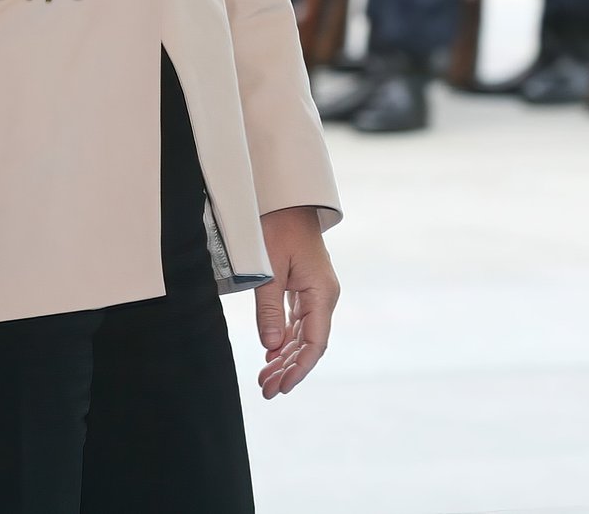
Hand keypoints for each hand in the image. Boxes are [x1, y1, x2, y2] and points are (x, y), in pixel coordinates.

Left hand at [254, 206, 338, 398]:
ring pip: (302, 334)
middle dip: (288, 369)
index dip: (298, 369)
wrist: (285, 197)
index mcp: (322, 293)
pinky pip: (297, 321)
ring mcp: (315, 292)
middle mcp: (324, 296)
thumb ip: (269, 309)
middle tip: (266, 390)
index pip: (314, 343)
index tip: (281, 387)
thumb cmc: (275, 226)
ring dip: (284, 357)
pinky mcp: (305, 287)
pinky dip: (284, 338)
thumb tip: (271, 347)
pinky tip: (271, 354)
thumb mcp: (268, 268)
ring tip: (264, 379)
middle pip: (309, 343)